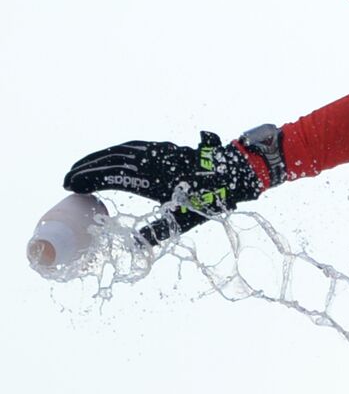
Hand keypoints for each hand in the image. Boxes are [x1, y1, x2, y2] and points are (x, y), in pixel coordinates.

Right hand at [64, 131, 268, 244]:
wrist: (236, 171)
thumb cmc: (211, 198)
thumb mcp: (183, 219)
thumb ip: (156, 231)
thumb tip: (134, 247)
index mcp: (152, 178)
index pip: (111, 175)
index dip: (88, 179)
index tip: (70, 186)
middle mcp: (153, 160)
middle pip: (111, 159)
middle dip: (87, 167)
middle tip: (67, 178)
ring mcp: (160, 151)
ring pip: (122, 149)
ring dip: (100, 157)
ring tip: (82, 167)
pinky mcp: (166, 147)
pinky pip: (134, 146)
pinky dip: (116, 151)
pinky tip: (110, 158)